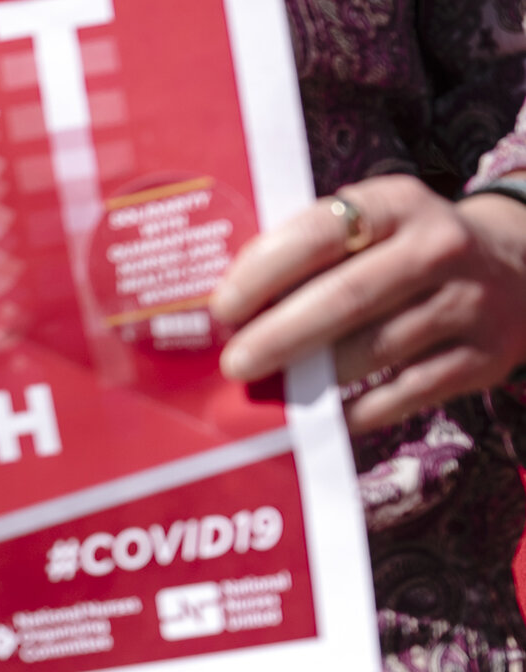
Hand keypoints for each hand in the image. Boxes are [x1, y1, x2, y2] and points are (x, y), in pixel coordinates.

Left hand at [213, 173, 525, 434]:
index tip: (224, 308)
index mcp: (398, 205)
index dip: (266, 272)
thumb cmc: (403, 252)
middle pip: (349, 297)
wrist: (516, 266)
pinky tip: (322, 417)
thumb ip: (308, 254)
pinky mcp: (484, 355)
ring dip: (314, 378)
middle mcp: (440, 247)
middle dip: (282, 335)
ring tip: (271, 391)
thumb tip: (228, 312)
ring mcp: (468, 302)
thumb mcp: (369, 228)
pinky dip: (356, 410)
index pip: (322, 232)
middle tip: (235, 363)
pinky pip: (406, 393)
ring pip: (376, 350)